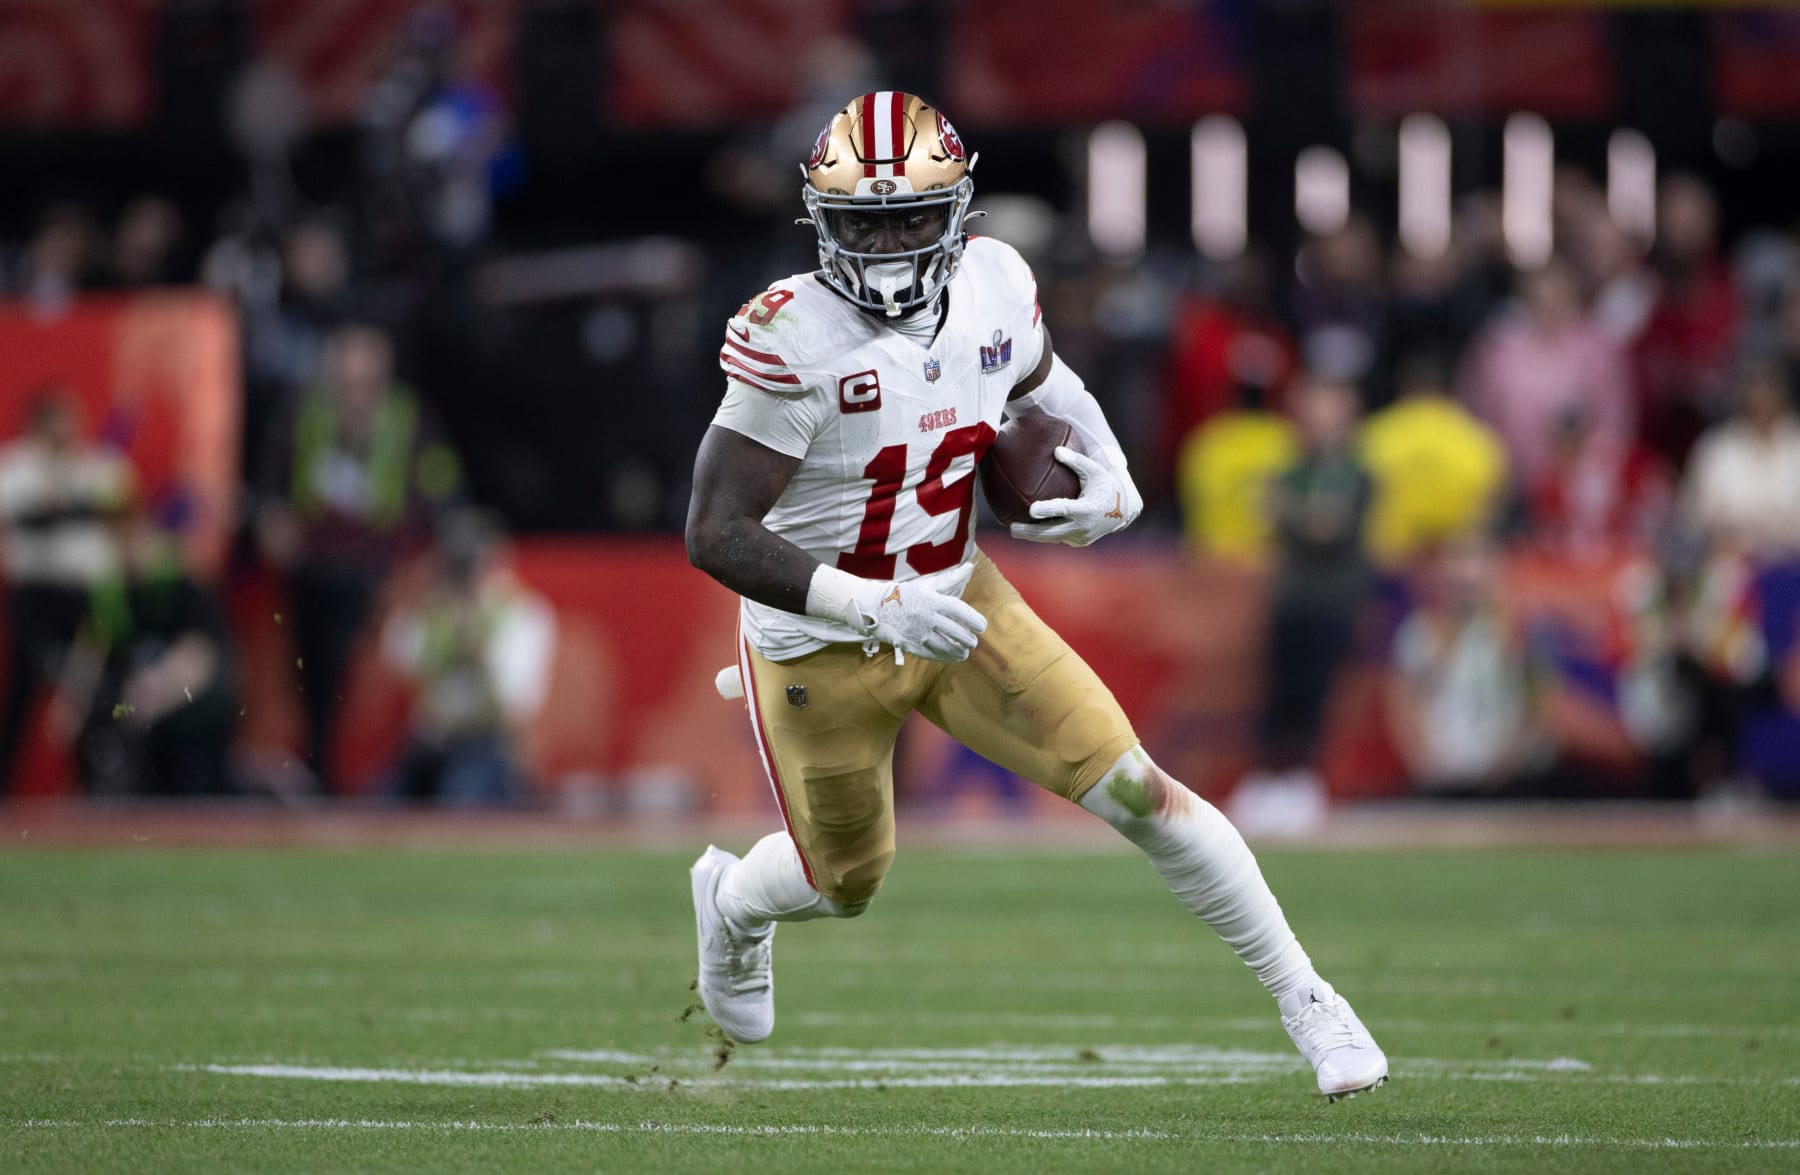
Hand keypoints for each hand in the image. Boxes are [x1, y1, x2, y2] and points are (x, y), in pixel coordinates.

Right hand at [849, 562, 987, 662]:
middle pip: (955, 632)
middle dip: (968, 639)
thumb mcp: (926, 585)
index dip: (973, 619)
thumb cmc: (904, 594)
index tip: (982, 627)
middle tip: (973, 641)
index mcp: (931, 600)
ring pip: (946, 646)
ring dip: (959, 651)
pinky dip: (946, 657)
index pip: (958, 610)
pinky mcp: (910, 645)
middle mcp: (926, 617)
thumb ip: (950, 579)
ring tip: (965, 651)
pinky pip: (933, 654)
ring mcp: (918, 632)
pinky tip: (954, 657)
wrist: (874, 607)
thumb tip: (969, 567)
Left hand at [1009, 446, 1142, 546]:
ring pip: (1052, 537)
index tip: (1031, 509)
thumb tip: (1056, 450)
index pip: (1064, 510)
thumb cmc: (1106, 484)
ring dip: (1033, 535)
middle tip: (1013, 527)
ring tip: (1013, 529)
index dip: (1048, 510)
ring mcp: (1080, 537)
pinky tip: (1026, 529)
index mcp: (1087, 509)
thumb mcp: (1095, 470)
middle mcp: (1083, 526)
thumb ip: (1076, 461)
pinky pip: (1057, 537)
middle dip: (1031, 531)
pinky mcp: (1078, 541)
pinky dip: (1042, 534)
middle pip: (1052, 531)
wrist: (1124, 509)